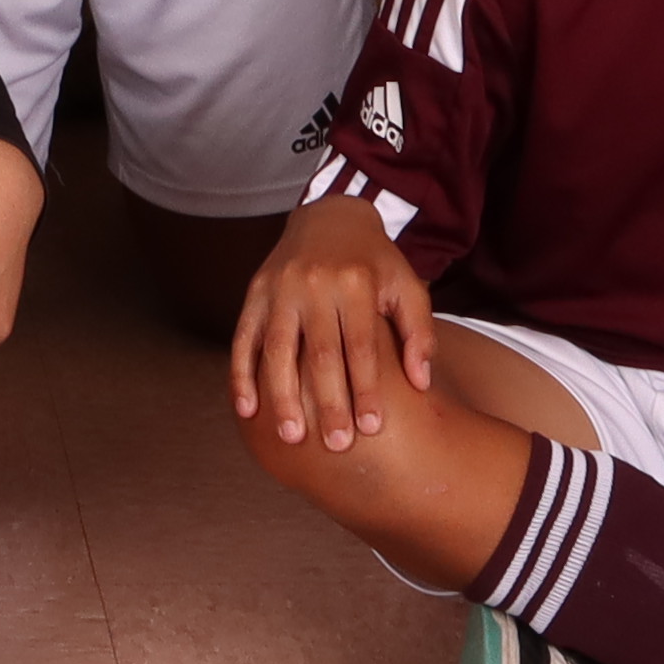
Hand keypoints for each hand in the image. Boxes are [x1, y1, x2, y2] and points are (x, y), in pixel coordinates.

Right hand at [225, 197, 434, 448]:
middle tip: (336, 445)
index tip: (371, 428)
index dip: (365, 389)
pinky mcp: (255, 293)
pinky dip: (242, 375)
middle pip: (320, 353)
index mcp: (356, 283)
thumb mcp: (407, 287)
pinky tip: (247, 410)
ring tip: (291, 437)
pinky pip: (244, 339)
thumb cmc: (375, 264)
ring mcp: (280, 288)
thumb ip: (418, 333)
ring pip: (278, 350)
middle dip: (327, 402)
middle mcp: (315, 284)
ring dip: (282, 396)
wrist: (329, 218)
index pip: (360, 346)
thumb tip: (421, 383)